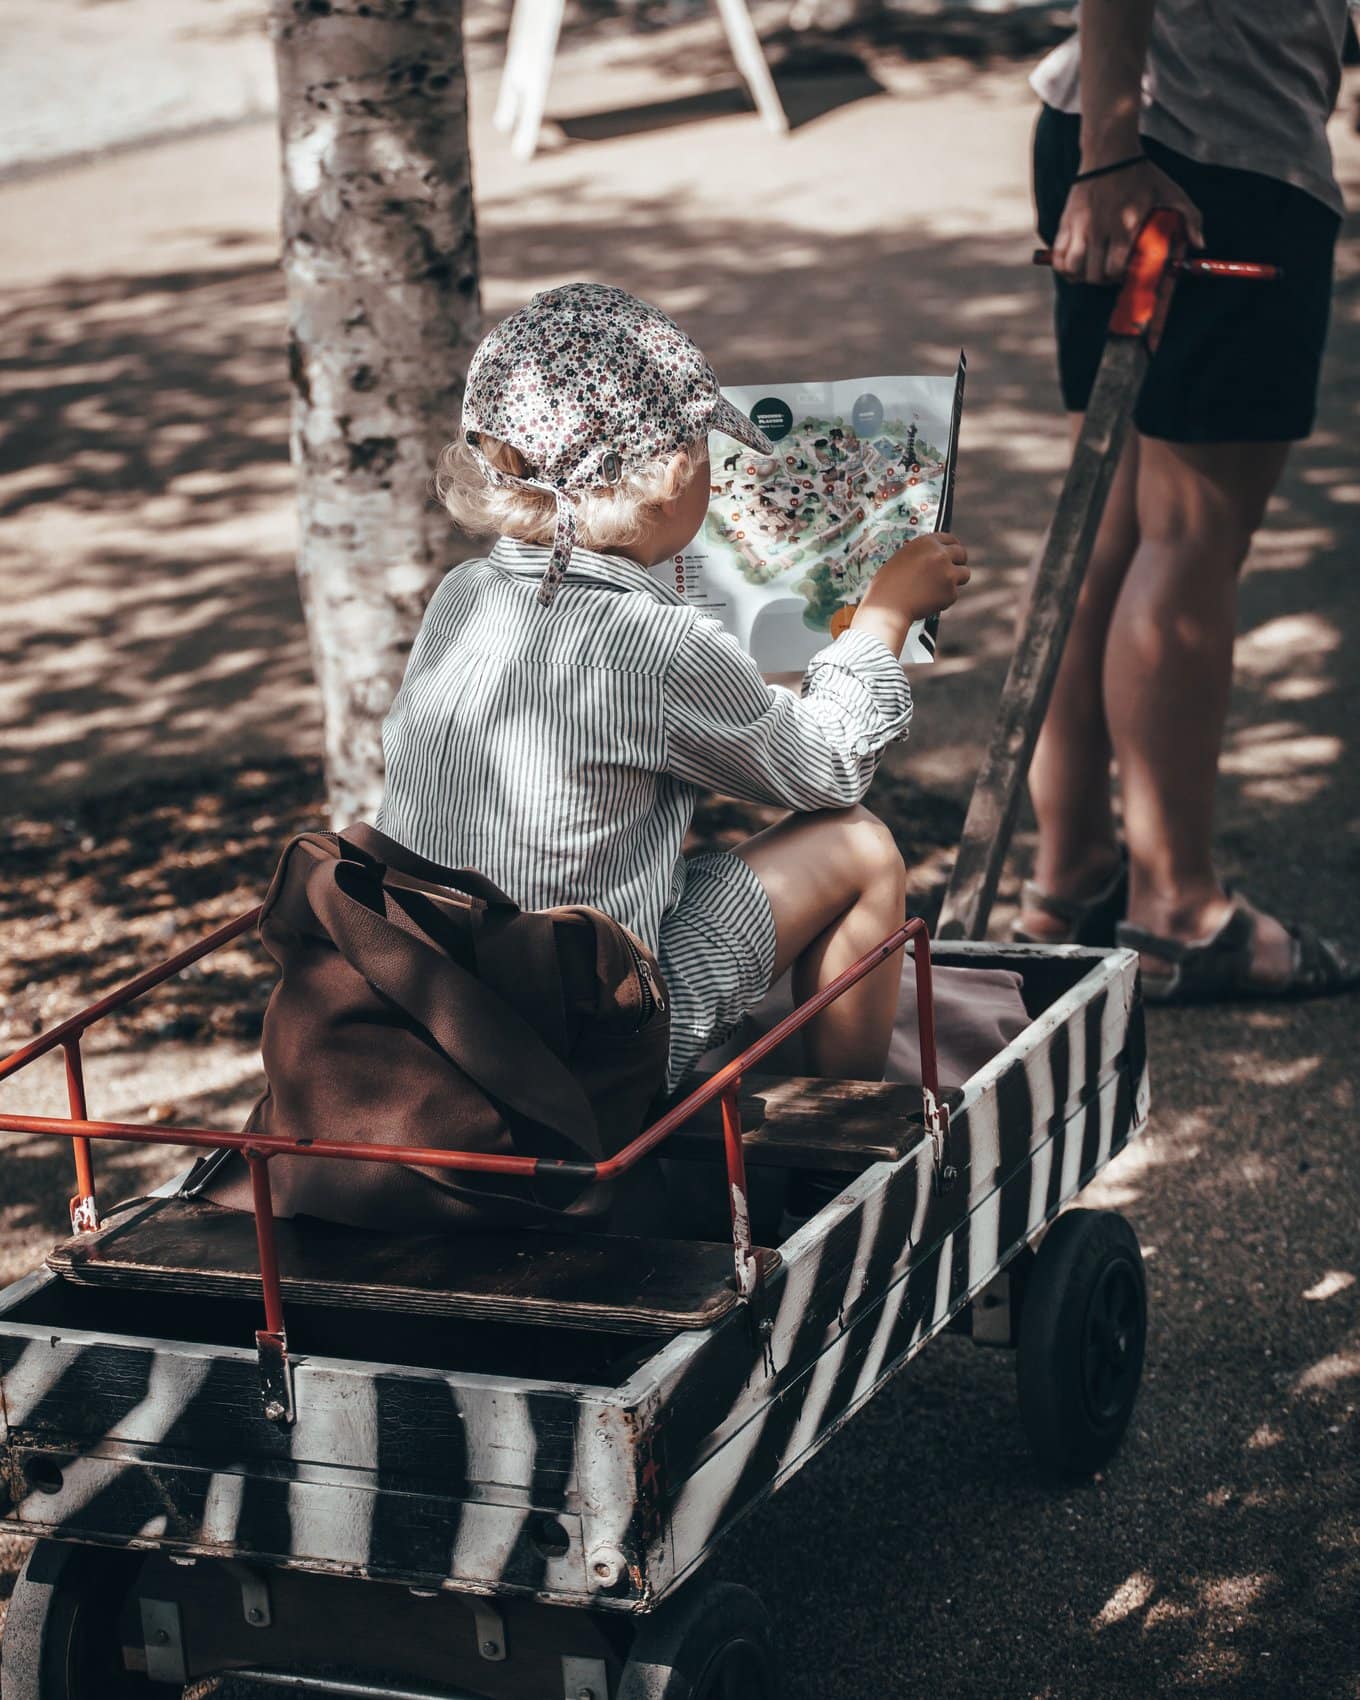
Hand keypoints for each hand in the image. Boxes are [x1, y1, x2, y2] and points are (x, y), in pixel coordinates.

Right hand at [852, 532, 969, 656]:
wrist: (887, 606)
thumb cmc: (887, 585)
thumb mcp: (902, 559)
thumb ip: (921, 556)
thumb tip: (933, 560)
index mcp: (926, 542)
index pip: (949, 538)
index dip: (952, 546)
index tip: (954, 553)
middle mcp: (940, 554)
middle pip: (961, 554)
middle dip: (959, 562)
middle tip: (954, 571)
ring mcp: (948, 573)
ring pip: (964, 574)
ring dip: (954, 581)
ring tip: (936, 590)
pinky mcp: (951, 592)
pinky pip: (953, 595)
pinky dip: (943, 600)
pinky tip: (926, 602)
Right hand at [1053, 161, 1204, 284]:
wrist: (1110, 153)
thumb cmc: (1143, 175)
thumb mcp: (1172, 192)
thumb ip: (1190, 218)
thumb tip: (1201, 244)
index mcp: (1126, 226)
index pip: (1116, 269)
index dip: (1120, 277)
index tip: (1125, 272)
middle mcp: (1101, 229)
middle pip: (1094, 274)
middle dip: (1102, 279)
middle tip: (1108, 272)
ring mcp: (1081, 226)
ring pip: (1072, 268)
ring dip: (1080, 276)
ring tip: (1088, 271)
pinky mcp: (1067, 222)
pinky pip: (1057, 256)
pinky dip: (1063, 266)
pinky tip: (1072, 265)